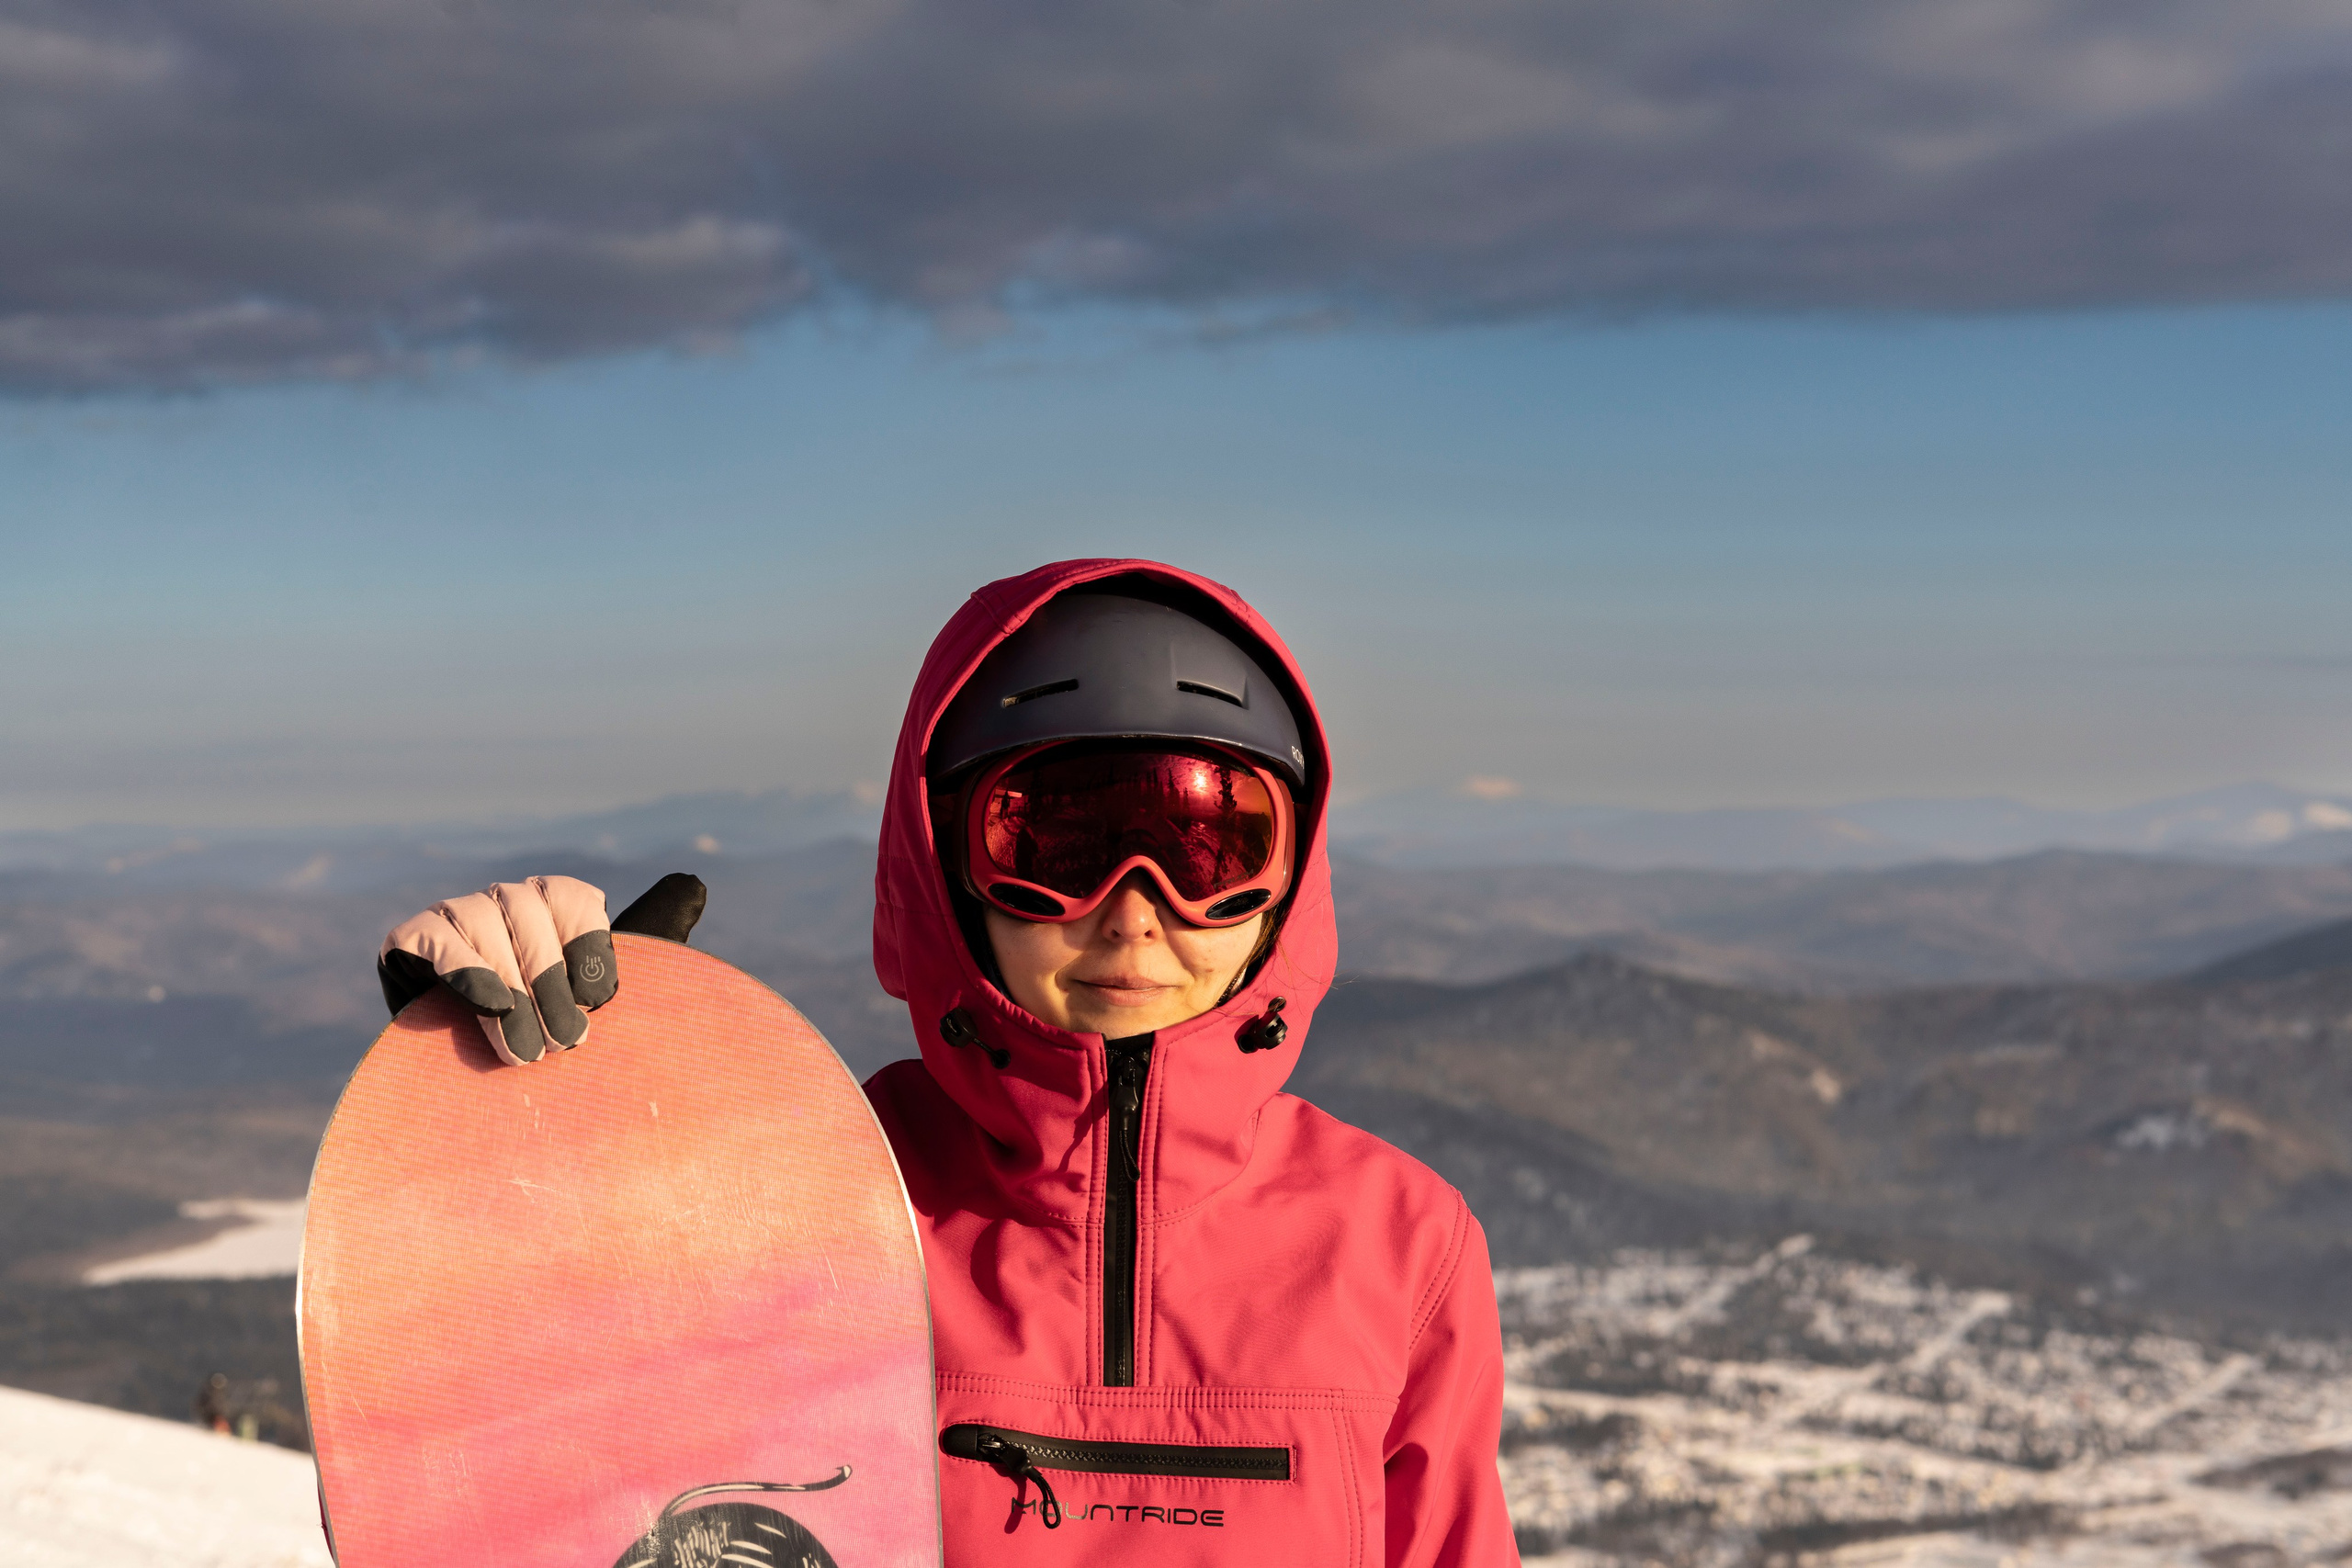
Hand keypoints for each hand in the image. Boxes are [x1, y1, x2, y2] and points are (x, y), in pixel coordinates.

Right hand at [376, 872, 705, 1064]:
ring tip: (526, 1052)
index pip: (571, 897)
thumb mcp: (609, 988)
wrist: (485, 1106)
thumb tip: (693, 884)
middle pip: (527, 911)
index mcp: (551, 904)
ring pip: (483, 923)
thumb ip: (655, 933)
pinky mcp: (407, 942)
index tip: (598, 1001)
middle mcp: (502, 901)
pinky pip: (433, 937)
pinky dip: (463, 967)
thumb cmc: (561, 1042)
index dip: (587, 947)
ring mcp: (453, 917)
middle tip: (564, 1045)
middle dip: (549, 983)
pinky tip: (488, 1003)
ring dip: (511, 991)